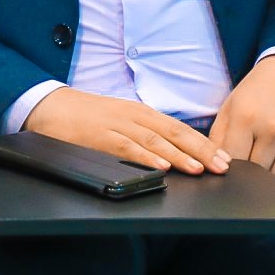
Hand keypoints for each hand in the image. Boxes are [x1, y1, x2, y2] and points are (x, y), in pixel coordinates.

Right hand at [23, 88, 231, 175]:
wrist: (50, 106)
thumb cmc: (87, 117)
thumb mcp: (121, 121)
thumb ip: (146, 135)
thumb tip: (175, 153)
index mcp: (142, 113)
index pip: (180, 129)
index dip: (204, 144)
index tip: (224, 158)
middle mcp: (134, 117)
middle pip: (174, 134)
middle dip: (201, 151)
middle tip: (221, 166)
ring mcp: (117, 126)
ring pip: (154, 141)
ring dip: (179, 156)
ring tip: (197, 169)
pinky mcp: (99, 137)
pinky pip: (126, 148)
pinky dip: (145, 158)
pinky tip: (160, 167)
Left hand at [211, 54, 274, 177]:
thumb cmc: (260, 89)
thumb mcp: (231, 105)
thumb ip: (218, 137)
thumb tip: (213, 167)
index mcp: (246, 117)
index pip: (233, 160)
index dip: (228, 166)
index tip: (229, 164)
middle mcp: (273, 129)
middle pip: (255, 173)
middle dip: (249, 171)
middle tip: (250, 155)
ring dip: (270, 171)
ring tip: (267, 151)